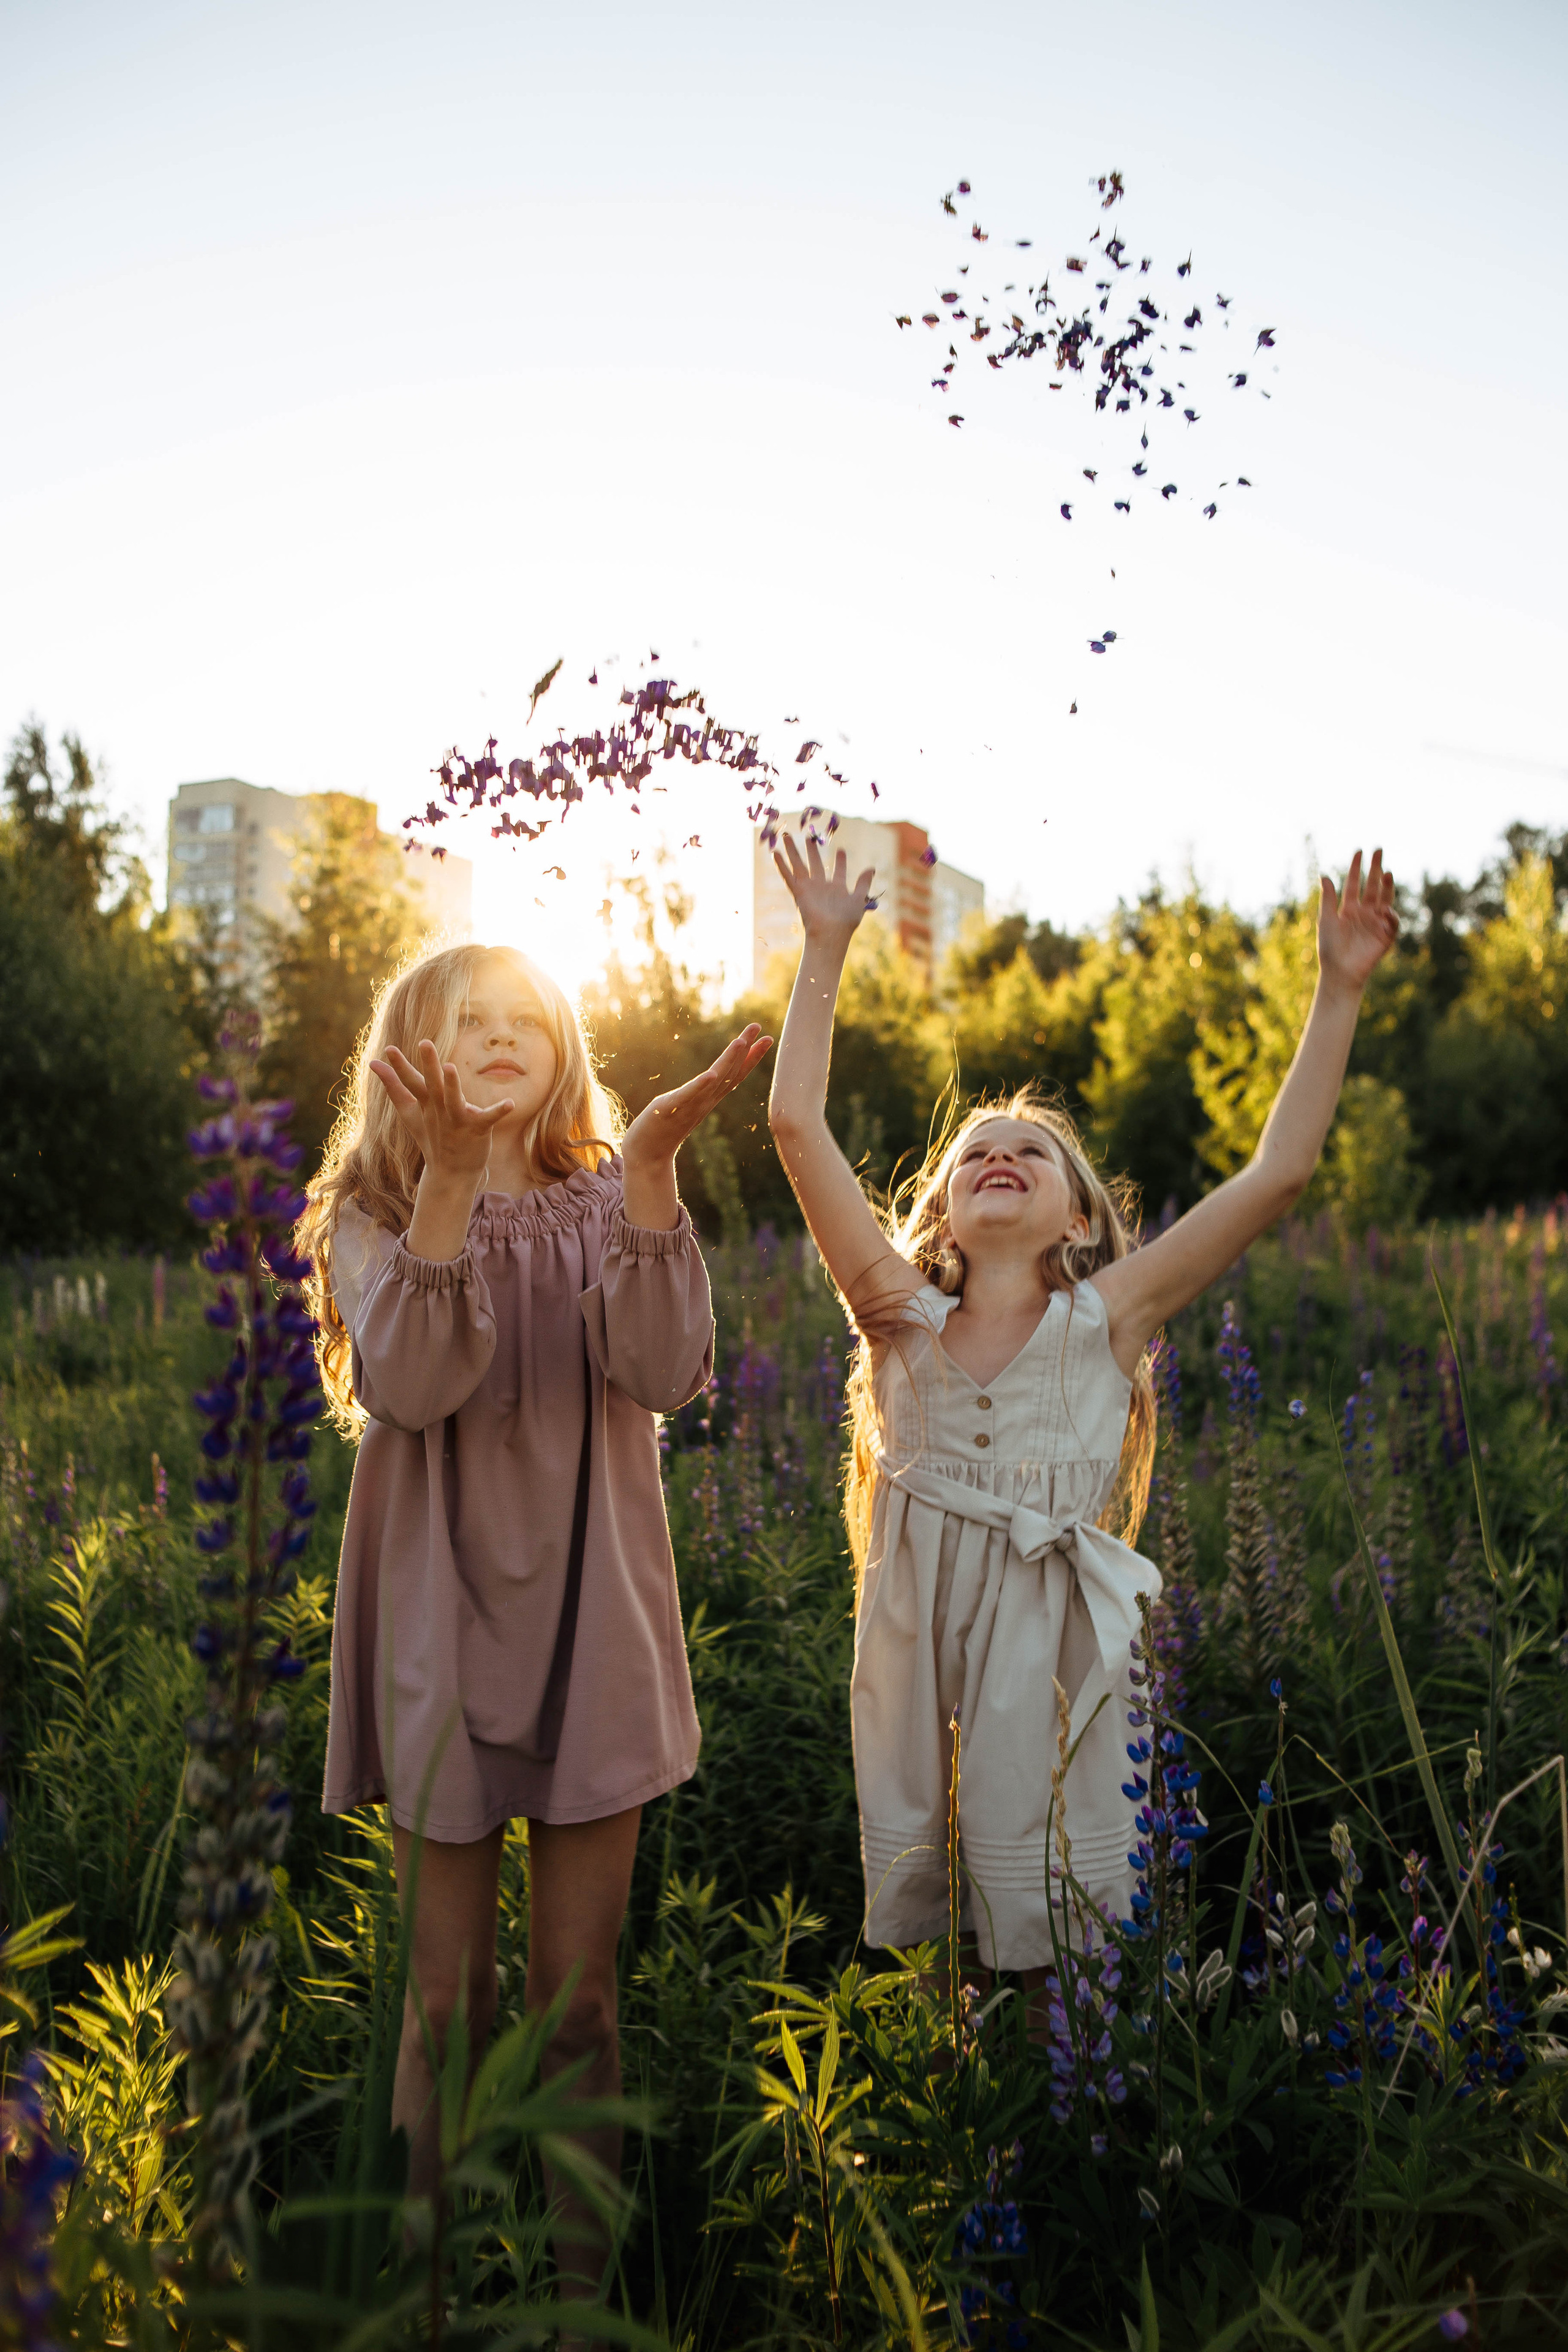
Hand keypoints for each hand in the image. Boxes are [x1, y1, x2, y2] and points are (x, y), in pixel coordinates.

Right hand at [369, 1041, 511, 1189]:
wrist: (451, 1172)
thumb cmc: (432, 1136)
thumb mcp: (410, 1112)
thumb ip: (394, 1087)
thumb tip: (373, 1063)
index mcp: (426, 1103)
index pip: (411, 1082)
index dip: (400, 1067)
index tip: (388, 1049)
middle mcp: (440, 1110)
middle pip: (433, 1085)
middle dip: (429, 1065)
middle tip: (424, 1043)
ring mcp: (458, 1121)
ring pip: (454, 1101)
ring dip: (452, 1086)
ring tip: (450, 1067)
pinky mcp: (477, 1130)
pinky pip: (488, 1118)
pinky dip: (498, 1111)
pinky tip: (510, 1103)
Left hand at [621, 1025, 773, 1171]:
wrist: (645, 1156)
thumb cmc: (662, 1129)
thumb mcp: (684, 1105)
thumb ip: (698, 1094)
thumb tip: (711, 1079)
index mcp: (708, 1099)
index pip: (735, 1074)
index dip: (752, 1056)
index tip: (767, 1037)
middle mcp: (704, 1102)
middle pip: (730, 1073)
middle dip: (745, 1050)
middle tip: (757, 1027)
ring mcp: (689, 1106)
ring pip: (714, 1082)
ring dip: (728, 1062)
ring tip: (740, 1042)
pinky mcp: (669, 1110)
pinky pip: (687, 1096)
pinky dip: (700, 1086)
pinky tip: (711, 1075)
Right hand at [772, 833, 876, 942]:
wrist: (831, 933)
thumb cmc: (846, 920)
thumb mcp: (859, 899)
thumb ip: (863, 883)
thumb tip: (871, 868)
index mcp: (837, 889)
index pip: (838, 871)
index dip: (840, 861)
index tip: (841, 850)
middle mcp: (821, 887)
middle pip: (815, 863)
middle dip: (812, 851)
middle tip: (809, 838)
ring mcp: (809, 888)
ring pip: (798, 865)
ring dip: (792, 851)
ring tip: (786, 836)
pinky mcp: (799, 892)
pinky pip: (788, 876)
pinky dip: (781, 865)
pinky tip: (774, 853)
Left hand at [1318, 849, 1397, 992]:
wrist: (1339, 972)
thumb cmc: (1329, 948)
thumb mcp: (1326, 919)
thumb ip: (1328, 898)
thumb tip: (1324, 874)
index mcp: (1348, 908)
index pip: (1354, 883)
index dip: (1356, 868)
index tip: (1359, 851)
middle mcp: (1364, 913)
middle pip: (1372, 886)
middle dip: (1375, 869)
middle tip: (1378, 850)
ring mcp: (1375, 923)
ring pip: (1385, 899)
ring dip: (1387, 886)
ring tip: (1386, 873)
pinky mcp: (1385, 937)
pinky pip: (1392, 923)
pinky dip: (1391, 915)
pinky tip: (1386, 909)